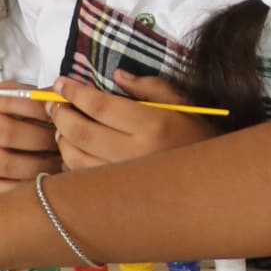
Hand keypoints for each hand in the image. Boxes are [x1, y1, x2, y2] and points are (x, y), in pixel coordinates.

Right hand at [0, 89, 60, 197]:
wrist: (12, 143)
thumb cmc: (35, 119)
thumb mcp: (39, 102)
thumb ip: (50, 100)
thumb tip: (68, 102)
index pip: (11, 100)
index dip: (40, 109)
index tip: (62, 115)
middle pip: (8, 133)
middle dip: (43, 140)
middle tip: (65, 145)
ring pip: (5, 164)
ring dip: (39, 165)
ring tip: (60, 164)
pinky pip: (0, 189)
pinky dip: (27, 187)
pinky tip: (45, 183)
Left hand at [47, 71, 217, 170]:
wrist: (215, 180)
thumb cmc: (200, 135)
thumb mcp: (182, 102)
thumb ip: (149, 86)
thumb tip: (117, 76)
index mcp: (152, 125)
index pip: (99, 106)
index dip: (74, 93)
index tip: (60, 83)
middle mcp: (134, 153)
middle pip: (80, 132)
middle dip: (61, 115)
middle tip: (56, 105)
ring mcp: (124, 177)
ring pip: (75, 158)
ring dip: (62, 139)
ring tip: (63, 127)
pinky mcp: (119, 193)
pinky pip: (83, 177)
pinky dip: (71, 162)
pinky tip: (75, 150)